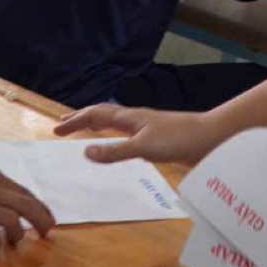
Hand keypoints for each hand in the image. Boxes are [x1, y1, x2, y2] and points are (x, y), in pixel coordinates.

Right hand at [53, 104, 225, 164]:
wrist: (210, 138)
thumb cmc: (178, 140)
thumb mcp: (143, 148)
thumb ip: (115, 151)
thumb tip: (86, 153)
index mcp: (129, 118)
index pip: (94, 115)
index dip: (74, 122)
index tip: (55, 130)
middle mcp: (135, 119)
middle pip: (102, 113)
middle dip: (80, 119)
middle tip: (62, 125)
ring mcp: (146, 126)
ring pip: (114, 121)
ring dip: (96, 124)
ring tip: (85, 129)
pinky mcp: (157, 136)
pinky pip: (126, 132)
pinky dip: (113, 134)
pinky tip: (118, 142)